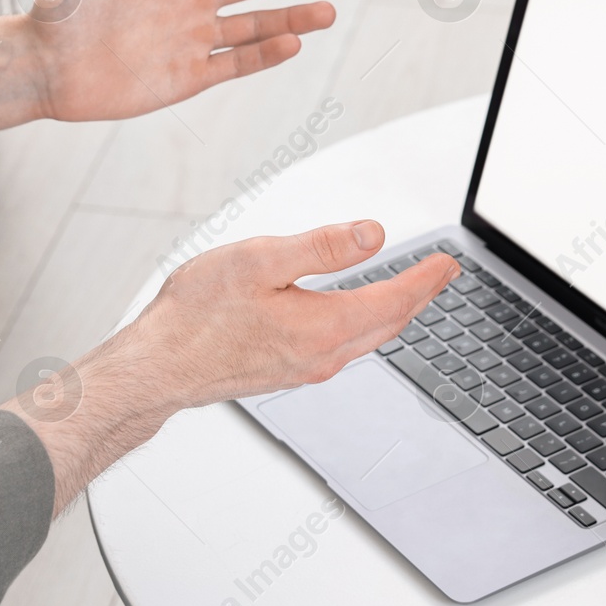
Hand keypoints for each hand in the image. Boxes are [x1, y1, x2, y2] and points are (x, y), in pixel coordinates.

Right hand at [1, 221, 459, 512]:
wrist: (157, 367)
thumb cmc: (195, 315)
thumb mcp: (259, 261)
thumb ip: (321, 247)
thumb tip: (374, 234)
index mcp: (323, 326)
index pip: (394, 299)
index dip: (426, 278)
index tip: (448, 263)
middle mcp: (322, 355)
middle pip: (388, 323)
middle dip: (418, 296)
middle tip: (440, 274)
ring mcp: (305, 368)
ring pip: (367, 338)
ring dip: (392, 312)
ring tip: (408, 290)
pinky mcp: (286, 371)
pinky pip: (343, 347)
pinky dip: (363, 326)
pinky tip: (354, 315)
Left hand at [25, 0, 347, 122]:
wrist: (42, 65)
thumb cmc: (59, 3)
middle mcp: (190, 0)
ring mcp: (192, 40)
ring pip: (256, 25)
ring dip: (294, 16)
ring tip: (330, 10)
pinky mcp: (187, 78)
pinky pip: (235, 64)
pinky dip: (265, 55)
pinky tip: (293, 43)